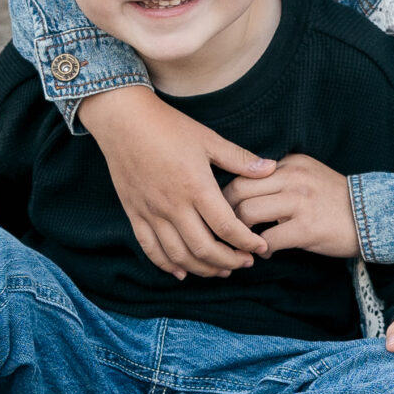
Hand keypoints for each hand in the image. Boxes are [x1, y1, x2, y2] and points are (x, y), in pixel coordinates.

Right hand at [80, 85, 273, 277]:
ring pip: (179, 255)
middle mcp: (173, 206)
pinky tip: (181, 272)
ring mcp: (151, 213)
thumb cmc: (167, 126)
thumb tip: (271, 168)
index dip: (247, 242)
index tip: (261, 248)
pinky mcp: (135, 214)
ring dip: (203, 268)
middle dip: (229, 261)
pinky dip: (167, 265)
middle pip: (205, 249)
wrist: (123, 121)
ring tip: (221, 270)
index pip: (227, 227)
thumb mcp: (208, 139)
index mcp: (196, 187)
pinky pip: (151, 249)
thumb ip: (239, 159)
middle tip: (245, 262)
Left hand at [226, 153, 357, 257]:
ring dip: (240, 233)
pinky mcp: (307, 228)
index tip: (224, 208)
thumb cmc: (336, 201)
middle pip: (238, 190)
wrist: (375, 216)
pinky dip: (262, 249)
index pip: (244, 172)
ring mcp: (300, 202)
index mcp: (291, 163)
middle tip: (228, 228)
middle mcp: (293, 177)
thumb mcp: (309, 176)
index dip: (228, 193)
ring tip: (247, 241)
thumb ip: (280, 178)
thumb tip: (243, 192)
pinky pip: (268, 239)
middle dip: (226, 212)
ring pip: (247, 213)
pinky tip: (267, 252)